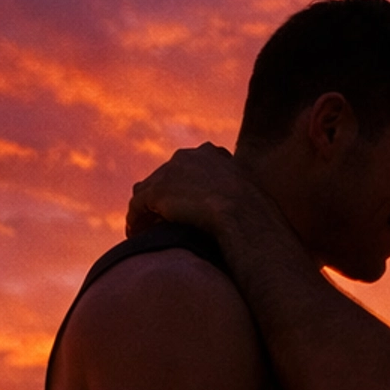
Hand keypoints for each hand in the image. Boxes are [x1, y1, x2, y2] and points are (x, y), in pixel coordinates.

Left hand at [125, 144, 250, 237]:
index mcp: (211, 154)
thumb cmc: (255, 215)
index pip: (186, 166)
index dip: (182, 186)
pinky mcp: (157, 191)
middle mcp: (187, 157)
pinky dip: (134, 220)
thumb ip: (242, 200)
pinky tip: (134, 235)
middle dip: (160, 196)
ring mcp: (170, 172)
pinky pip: (138, 206)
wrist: (244, 215)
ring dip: (144, 209)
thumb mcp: (252, 200)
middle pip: (163, 175)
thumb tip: (251, 217)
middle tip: (157, 218)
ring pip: (147, 190)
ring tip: (142, 228)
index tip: (182, 204)